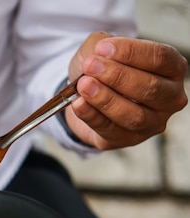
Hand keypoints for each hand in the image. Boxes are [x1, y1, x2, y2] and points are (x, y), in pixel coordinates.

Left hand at [65, 32, 187, 149]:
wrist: (86, 97)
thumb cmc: (102, 70)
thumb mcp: (102, 48)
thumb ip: (102, 45)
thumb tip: (97, 54)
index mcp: (172, 68)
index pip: (159, 58)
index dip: (131, 52)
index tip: (102, 48)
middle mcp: (169, 97)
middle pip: (150, 88)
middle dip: (117, 76)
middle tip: (91, 66)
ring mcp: (152, 122)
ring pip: (134, 115)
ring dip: (106, 99)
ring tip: (83, 86)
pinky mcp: (128, 139)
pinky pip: (110, 130)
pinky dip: (92, 116)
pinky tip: (79, 104)